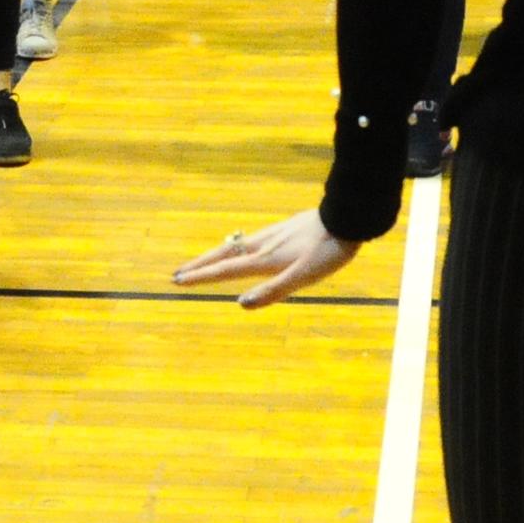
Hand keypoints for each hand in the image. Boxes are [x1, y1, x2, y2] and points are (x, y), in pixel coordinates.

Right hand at [172, 208, 363, 308]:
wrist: (346, 218)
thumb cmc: (327, 251)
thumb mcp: (303, 277)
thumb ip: (273, 291)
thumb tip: (241, 304)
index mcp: (265, 259)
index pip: (225, 270)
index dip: (201, 277)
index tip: (177, 280)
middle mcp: (263, 245)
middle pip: (223, 255)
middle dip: (199, 264)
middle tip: (177, 272)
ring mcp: (272, 235)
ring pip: (235, 246)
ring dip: (214, 255)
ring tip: (201, 262)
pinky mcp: (283, 230)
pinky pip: (248, 241)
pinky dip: (233, 248)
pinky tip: (241, 249)